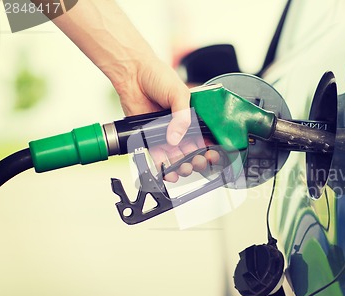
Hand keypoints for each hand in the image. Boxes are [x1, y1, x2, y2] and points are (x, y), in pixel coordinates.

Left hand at [114, 58, 219, 181]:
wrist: (133, 74)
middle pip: (193, 152)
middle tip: (197, 162)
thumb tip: (175, 138)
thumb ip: (182, 116)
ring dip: (182, 167)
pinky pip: (158, 157)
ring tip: (183, 168)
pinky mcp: (149, 138)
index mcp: (194, 118)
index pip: (206, 138)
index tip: (211, 155)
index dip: (210, 149)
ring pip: (177, 158)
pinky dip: (163, 167)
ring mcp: (166, 135)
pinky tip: (168, 172)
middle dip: (197, 161)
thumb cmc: (158, 77)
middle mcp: (181, 128)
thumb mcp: (179, 93)